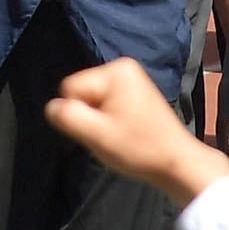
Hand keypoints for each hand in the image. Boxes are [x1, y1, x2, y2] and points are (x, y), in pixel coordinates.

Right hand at [40, 57, 228, 204]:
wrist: (177, 162)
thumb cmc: (138, 148)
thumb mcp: (96, 135)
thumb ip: (67, 117)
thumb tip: (51, 107)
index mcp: (115, 70)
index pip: (71, 88)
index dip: (80, 114)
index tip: (102, 130)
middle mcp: (123, 66)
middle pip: (83, 92)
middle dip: (90, 116)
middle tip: (112, 135)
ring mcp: (132, 78)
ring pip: (93, 99)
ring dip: (100, 120)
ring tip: (121, 135)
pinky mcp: (137, 92)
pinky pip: (107, 103)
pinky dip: (111, 119)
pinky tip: (126, 132)